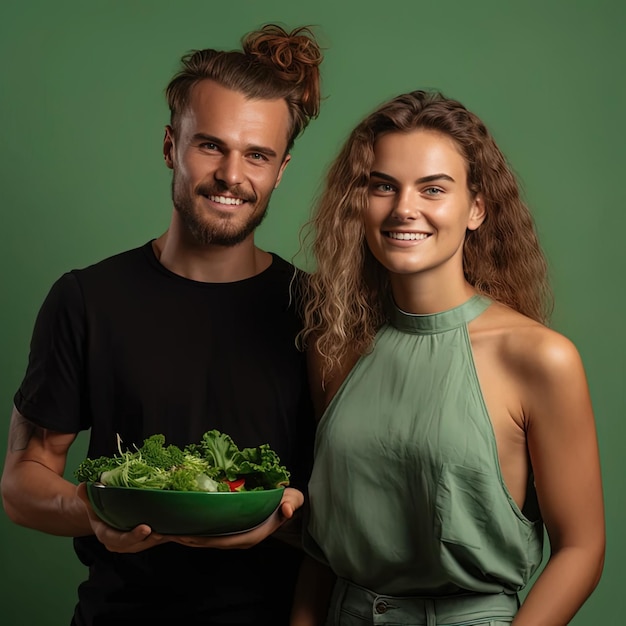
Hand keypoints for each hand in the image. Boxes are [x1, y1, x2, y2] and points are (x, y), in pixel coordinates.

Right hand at [76, 482, 169, 552]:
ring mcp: (133, 542)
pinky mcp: (145, 539)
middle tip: (162, 531)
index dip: (132, 536)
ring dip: (160, 538)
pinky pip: (156, 539)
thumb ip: (87, 496)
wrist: (104, 515)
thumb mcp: (92, 502)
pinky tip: (177, 529)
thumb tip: (83, 486)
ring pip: (148, 544)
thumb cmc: (100, 508)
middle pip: (136, 545)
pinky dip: (167, 535)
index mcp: (106, 535)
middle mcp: (120, 542)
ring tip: (171, 530)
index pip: (118, 539)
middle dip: (150, 540)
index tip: (145, 528)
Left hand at [169, 486, 304, 548]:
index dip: (202, 539)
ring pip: (206, 539)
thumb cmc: (288, 502)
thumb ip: (292, 503)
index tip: (183, 534)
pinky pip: (209, 533)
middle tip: (166, 531)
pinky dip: (195, 530)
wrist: (287, 507)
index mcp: (251, 535)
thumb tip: (286, 509)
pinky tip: (182, 523)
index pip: (222, 540)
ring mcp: (234, 536)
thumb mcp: (294, 500)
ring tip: (167, 529)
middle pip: (209, 542)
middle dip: (188, 538)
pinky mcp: (230, 531)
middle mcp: (240, 539)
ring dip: (188, 536)